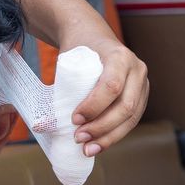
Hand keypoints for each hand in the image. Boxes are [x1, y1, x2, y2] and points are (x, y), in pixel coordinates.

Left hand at [71, 37, 148, 154]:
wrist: (92, 35)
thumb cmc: (78, 49)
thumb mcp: (68, 61)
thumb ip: (60, 88)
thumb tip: (41, 126)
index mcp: (119, 56)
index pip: (111, 86)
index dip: (94, 107)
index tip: (74, 119)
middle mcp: (137, 68)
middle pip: (126, 106)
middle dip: (101, 127)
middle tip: (78, 138)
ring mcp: (143, 83)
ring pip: (132, 117)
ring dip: (109, 137)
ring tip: (87, 149)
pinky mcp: (142, 96)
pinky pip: (132, 120)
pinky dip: (115, 134)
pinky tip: (99, 144)